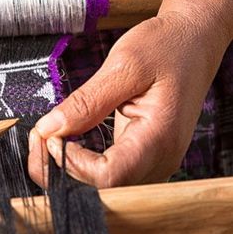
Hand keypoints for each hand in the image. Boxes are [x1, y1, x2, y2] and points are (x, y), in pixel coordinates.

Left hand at [28, 11, 226, 187]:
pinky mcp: (143, 161)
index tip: (52, 136)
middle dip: (61, 169)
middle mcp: (160, 160)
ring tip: (48, 138)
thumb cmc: (167, 48)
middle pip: (102, 190)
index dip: (72, 163)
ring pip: (102, 189)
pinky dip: (80, 165)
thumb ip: (86, 101)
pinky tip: (64, 144)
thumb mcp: (124, 64)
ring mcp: (153, 165)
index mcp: (159, 138)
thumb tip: (49, 129)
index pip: (109, 176)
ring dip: (67, 170)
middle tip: (39, 135)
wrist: (193, 43)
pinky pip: (108, 177)